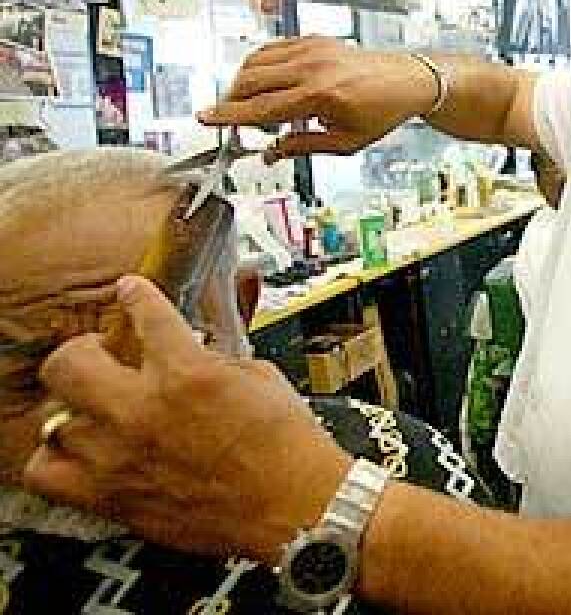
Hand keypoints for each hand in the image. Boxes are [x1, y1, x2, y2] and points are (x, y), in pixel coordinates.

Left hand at [23, 276, 350, 562]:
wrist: (296, 507)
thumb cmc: (287, 450)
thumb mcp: (259, 377)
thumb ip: (214, 358)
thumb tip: (195, 348)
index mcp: (188, 372)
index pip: (143, 312)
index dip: (136, 296)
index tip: (131, 292)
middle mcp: (144, 410)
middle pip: (68, 361)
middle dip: (83, 351)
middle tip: (100, 356)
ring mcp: (120, 456)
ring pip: (55, 421)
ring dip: (77, 412)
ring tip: (96, 412)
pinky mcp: (111, 498)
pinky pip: (45, 475)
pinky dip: (55, 461)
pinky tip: (81, 453)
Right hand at [199, 35, 437, 160]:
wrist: (407, 80)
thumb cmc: (383, 110)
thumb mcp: (345, 142)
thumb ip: (303, 146)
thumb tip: (273, 152)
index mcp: (320, 95)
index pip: (260, 108)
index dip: (228, 116)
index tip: (206, 118)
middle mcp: (312, 67)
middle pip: (249, 81)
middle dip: (234, 102)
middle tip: (237, 121)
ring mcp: (312, 49)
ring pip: (255, 61)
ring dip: (244, 83)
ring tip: (257, 106)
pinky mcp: (313, 40)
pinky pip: (272, 49)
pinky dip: (261, 66)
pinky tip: (269, 83)